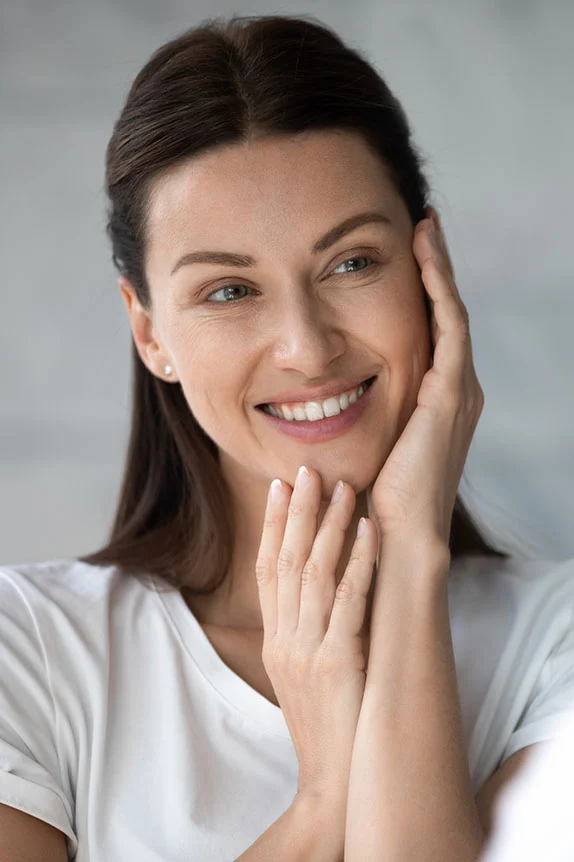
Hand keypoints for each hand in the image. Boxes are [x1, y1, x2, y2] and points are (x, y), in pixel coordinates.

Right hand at [255, 466, 377, 810]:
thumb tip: (315, 592)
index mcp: (275, 640)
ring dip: (329, 525)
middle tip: (307, 469)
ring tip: (342, 486)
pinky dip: (359, 561)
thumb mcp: (300, 675)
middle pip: (286, 561)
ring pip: (314, 572)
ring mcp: (309, 648)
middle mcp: (286, 638)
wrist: (333, 778)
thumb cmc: (324, 725)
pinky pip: (349, 600)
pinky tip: (369, 531)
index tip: (280, 487)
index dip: (273, 526)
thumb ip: (301, 633)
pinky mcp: (338, 660)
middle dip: (298, 511)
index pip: (267, 570)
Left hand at [366, 207, 484, 556]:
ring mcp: (457, 390)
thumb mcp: (365, 444)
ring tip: (426, 228)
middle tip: (422, 228)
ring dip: (438, 268)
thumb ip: (356, 415)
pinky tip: (424, 256)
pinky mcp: (451, 393)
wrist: (396, 535)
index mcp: (435, 401)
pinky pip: (448, 325)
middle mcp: (454, 390)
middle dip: (434, 271)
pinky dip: (439, 288)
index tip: (403, 256)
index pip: (431, 333)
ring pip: (451, 312)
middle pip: (445, 315)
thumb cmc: (372, 498)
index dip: (421, 294)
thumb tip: (313, 399)